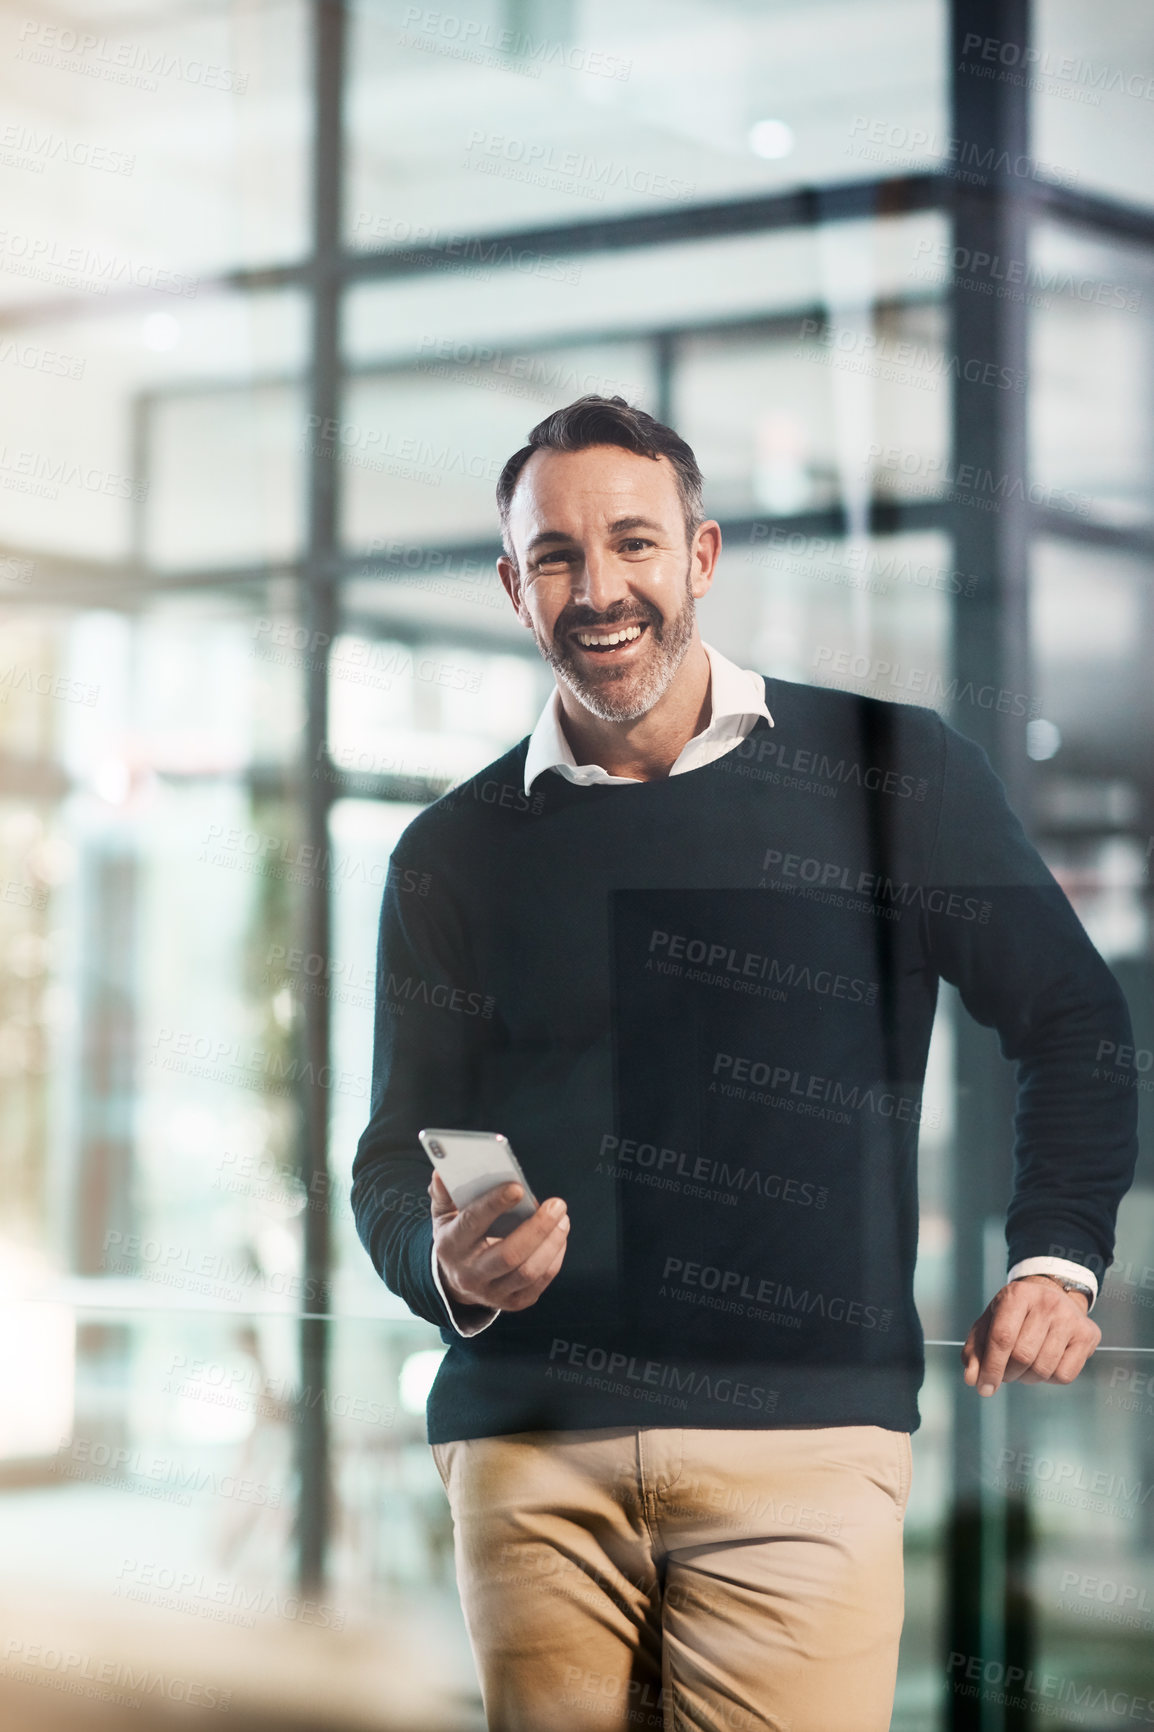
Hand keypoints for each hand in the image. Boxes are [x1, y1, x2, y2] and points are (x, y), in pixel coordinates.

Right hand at [428, 1171, 569, 1312]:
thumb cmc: (457, 1237)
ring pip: (528, 1271)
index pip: (472, 1224)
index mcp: (451, 1246)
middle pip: (509, 1254)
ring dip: (551, 1243)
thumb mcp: (444, 1216)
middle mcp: (469, 1274)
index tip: (518, 1187)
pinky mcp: (512, 1302)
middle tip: (557, 1204)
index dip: (494, 1205)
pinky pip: (539, 1282)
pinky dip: (554, 1258)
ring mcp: (492, 1293)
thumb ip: (444, 1195)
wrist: (456, 1282)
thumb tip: (441, 1173)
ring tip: (563, 1218)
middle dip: (538, 1228)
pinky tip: (560, 1236)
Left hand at [962, 1274, 1099, 1396]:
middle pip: (1023, 1356)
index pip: (1002, 1338)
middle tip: (1005, 1373)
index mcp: (1017, 1295)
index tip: (984, 1388)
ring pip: (1043, 1368)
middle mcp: (1047, 1303)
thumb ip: (975, 1350)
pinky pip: (1064, 1375)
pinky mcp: (1087, 1334)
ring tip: (1024, 1367)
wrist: (1053, 1295)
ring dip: (1027, 1378)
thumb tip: (972, 1379)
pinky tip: (1045, 1364)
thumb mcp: (990, 1322)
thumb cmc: (1015, 1314)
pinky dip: (1049, 1380)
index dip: (991, 1367)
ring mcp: (1070, 1318)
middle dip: (1009, 1374)